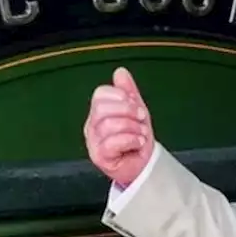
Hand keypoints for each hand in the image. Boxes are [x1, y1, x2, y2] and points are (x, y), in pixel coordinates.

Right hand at [84, 67, 154, 185]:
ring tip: (140, 134)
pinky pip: (112, 142)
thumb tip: (120, 72)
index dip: (120, 96)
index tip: (137, 105)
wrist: (143, 164)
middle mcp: (92, 126)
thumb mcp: (136, 110)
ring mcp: (93, 142)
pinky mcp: (99, 157)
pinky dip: (130, 140)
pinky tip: (137, 143)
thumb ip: (128, 91)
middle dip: (127, 111)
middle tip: (141, 119)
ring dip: (132, 128)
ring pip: (108, 125)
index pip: (100, 94)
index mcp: (98, 112)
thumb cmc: (137, 138)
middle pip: (102, 108)